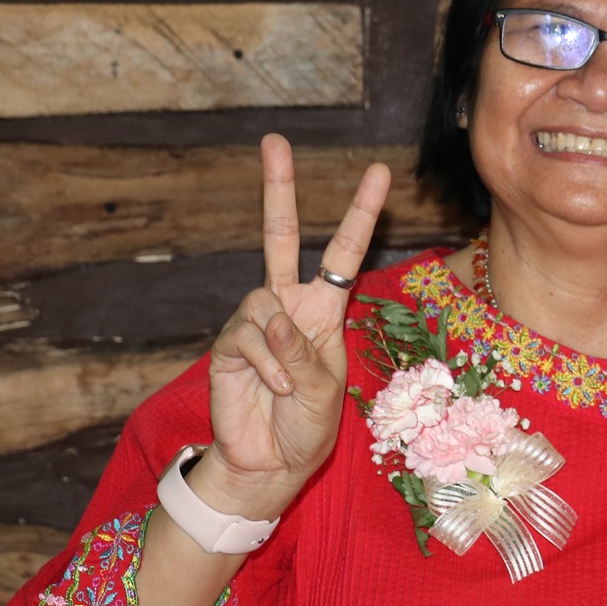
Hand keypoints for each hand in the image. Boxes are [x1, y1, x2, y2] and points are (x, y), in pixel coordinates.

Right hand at [199, 136, 390, 520]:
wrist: (269, 465)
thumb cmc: (306, 429)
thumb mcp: (325, 393)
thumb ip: (302, 353)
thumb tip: (272, 315)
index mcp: (324, 311)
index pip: (344, 253)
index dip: (360, 214)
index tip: (378, 172)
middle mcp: (289, 306)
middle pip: (281, 236)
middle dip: (278, 188)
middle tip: (275, 140)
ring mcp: (256, 323)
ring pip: (263, 301)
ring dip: (280, 348)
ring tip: (287, 387)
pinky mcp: (228, 344)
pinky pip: (247, 336)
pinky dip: (265, 364)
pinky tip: (271, 389)